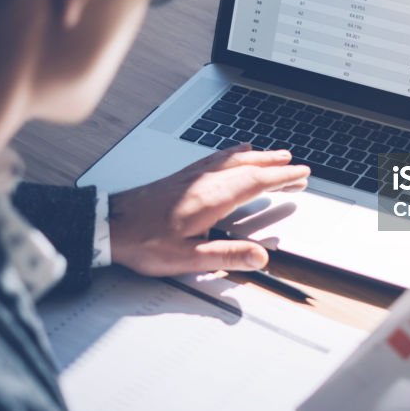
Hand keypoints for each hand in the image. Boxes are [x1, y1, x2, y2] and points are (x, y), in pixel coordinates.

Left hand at [109, 144, 309, 275]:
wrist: (108, 224)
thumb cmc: (142, 241)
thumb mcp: (186, 258)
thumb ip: (225, 256)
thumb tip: (260, 257)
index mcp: (211, 199)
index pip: (255, 182)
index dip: (282, 177)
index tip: (301, 175)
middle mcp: (204, 181)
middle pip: (248, 166)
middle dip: (275, 165)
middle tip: (296, 166)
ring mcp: (192, 176)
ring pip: (232, 159)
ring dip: (257, 157)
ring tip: (274, 155)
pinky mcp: (181, 177)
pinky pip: (215, 158)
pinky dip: (233, 153)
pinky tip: (234, 152)